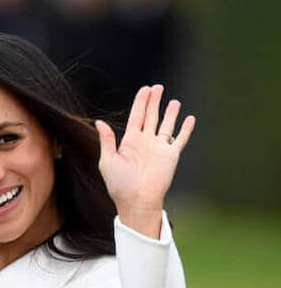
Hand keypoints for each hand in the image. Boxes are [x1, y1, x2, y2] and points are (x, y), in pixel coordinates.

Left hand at [95, 84, 194, 237]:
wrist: (136, 200)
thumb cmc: (119, 184)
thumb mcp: (108, 160)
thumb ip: (107, 140)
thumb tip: (99, 122)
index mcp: (129, 142)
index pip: (136, 116)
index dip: (141, 102)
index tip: (145, 89)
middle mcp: (145, 142)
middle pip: (151, 116)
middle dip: (154, 102)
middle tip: (158, 87)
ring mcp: (159, 148)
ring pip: (166, 125)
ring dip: (170, 113)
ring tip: (174, 101)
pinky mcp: (171, 155)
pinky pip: (180, 139)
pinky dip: (186, 129)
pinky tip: (190, 118)